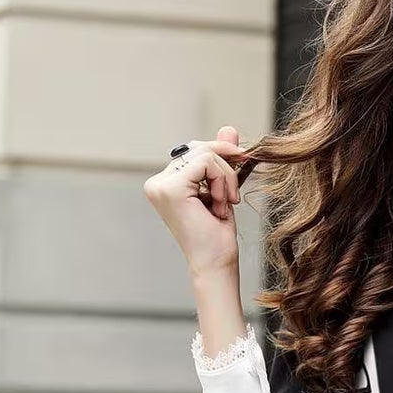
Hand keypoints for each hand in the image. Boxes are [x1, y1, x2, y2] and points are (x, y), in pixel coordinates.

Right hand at [143, 125, 248, 277]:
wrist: (216, 264)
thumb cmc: (218, 236)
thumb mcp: (222, 190)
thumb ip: (222, 159)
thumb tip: (229, 128)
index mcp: (165, 183)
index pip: (195, 151)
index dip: (221, 160)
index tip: (235, 182)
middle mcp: (157, 182)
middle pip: (198, 148)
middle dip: (225, 167)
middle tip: (233, 196)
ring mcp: (160, 185)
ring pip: (205, 153)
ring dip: (226, 177)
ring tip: (225, 204)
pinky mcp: (170, 188)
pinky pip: (206, 162)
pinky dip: (222, 180)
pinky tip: (220, 204)